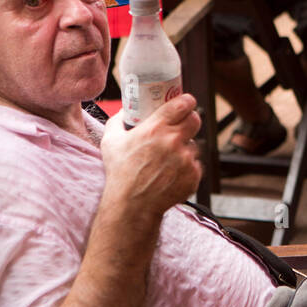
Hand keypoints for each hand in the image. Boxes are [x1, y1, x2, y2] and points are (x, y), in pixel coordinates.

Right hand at [99, 94, 202, 217]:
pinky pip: (195, 164)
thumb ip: (118, 121)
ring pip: (194, 145)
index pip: (182, 104)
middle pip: (195, 120)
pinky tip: (172, 173)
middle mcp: (173, 141)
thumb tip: (124, 111)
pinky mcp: (194, 174)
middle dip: (190, 120)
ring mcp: (186, 158)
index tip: (187, 102)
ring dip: (185, 148)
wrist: (133, 205)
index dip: (187, 101)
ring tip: (169, 159)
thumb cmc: (120, 174)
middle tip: (181, 126)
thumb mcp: (111, 141)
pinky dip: (187, 167)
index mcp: (156, 128)